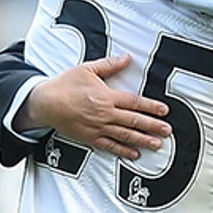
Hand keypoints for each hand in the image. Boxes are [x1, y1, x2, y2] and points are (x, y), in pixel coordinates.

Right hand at [16, 54, 170, 159]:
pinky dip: (123, 151)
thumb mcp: (87, 69)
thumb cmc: (65, 86)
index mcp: (106, 96)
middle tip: (167, 130)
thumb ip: (109, 65)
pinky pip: (110, 146)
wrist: (45, 103)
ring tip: (157, 144)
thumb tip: (126, 58)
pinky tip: (135, 153)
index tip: (164, 111)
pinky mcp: (90, 137)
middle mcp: (105, 114)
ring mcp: (98, 128)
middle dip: (153, 126)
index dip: (151, 107)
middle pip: (134, 121)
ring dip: (143, 140)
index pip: (135, 102)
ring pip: (125, 136)